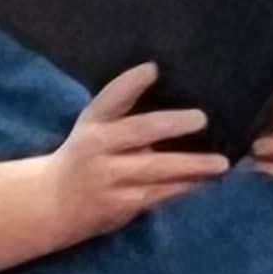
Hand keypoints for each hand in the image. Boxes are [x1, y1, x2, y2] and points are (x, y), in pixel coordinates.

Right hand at [49, 64, 228, 242]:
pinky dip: (184, 188)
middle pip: (139, 131)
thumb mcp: (93, 127)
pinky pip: (159, 194)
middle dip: (173, 123)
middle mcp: (99, 147)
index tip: (154, 68)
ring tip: (220, 163)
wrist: (51, 202)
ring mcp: (109, 178)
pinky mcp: (120, 205)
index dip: (130, 81)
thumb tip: (170, 88)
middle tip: (202, 118)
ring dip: (191, 166)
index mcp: (93, 122)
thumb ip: (123, 111)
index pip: (111, 98)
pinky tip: (206, 183)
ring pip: (156, 169)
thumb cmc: (84, 155)